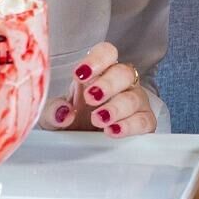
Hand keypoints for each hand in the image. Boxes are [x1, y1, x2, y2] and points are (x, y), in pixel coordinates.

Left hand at [39, 42, 157, 135]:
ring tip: (98, 119)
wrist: (80, 145)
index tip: (80, 75)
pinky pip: (145, 120)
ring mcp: (135, 102)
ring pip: (135, 97)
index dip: (97, 60)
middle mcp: (120, 83)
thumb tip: (63, 112)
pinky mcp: (144, 122)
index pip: (107, 53)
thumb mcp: (53, 116)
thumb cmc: (70, 122)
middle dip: (108, 84)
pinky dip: (130, 125)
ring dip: (117, 107)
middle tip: (91, 98)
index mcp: (98, 73)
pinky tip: (113, 131)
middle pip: (123, 72)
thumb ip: (53, 111)